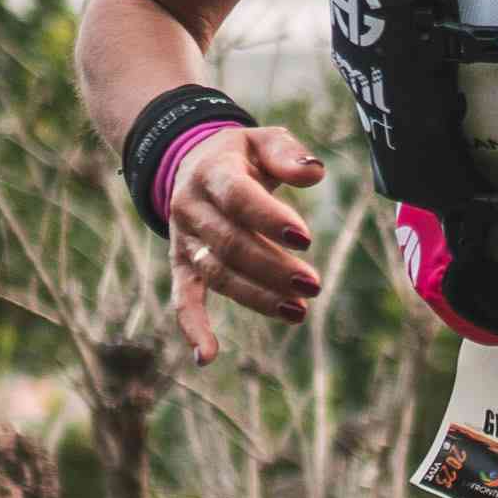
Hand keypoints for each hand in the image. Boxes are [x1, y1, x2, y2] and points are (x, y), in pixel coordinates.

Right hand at [164, 127, 326, 355]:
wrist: (192, 163)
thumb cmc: (242, 156)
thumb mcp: (263, 140)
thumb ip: (288, 153)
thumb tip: (314, 173)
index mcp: (212, 171)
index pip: (239, 197)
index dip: (269, 219)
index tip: (305, 240)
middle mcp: (191, 207)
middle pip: (230, 243)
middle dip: (272, 268)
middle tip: (313, 285)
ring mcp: (184, 239)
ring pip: (217, 273)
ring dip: (256, 297)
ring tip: (298, 311)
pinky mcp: (183, 264)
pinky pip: (183, 297)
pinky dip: (192, 326)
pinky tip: (207, 356)